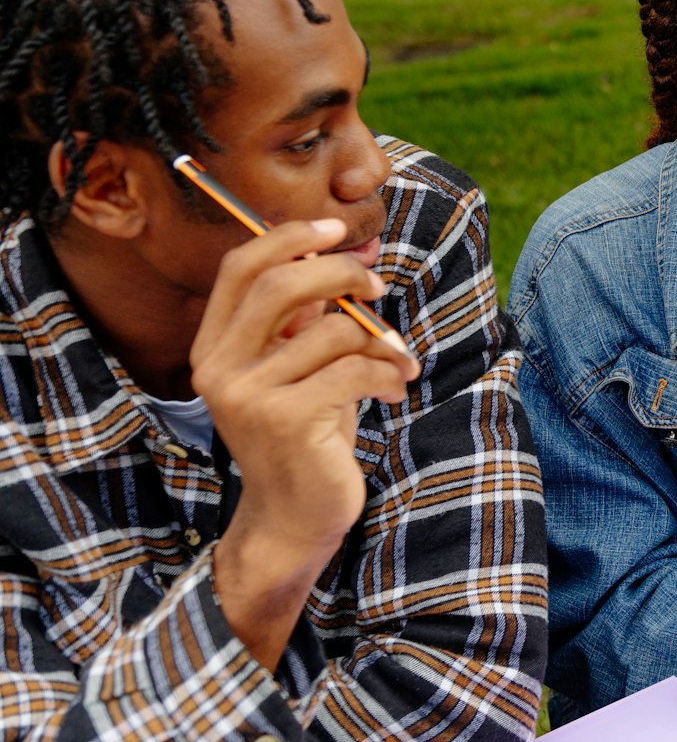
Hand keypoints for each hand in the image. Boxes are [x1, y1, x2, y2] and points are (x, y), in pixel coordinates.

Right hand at [193, 219, 417, 664]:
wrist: (295, 515)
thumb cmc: (307, 432)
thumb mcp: (304, 366)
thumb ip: (312, 316)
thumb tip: (352, 253)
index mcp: (214, 345)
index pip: (240, 267)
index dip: (288, 235)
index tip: (336, 227)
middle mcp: (219, 367)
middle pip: (280, 283)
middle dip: (340, 272)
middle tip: (378, 286)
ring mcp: (247, 396)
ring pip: (330, 331)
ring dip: (379, 340)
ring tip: (396, 362)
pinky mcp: (284, 422)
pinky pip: (352, 369)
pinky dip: (387, 372)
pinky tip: (396, 388)